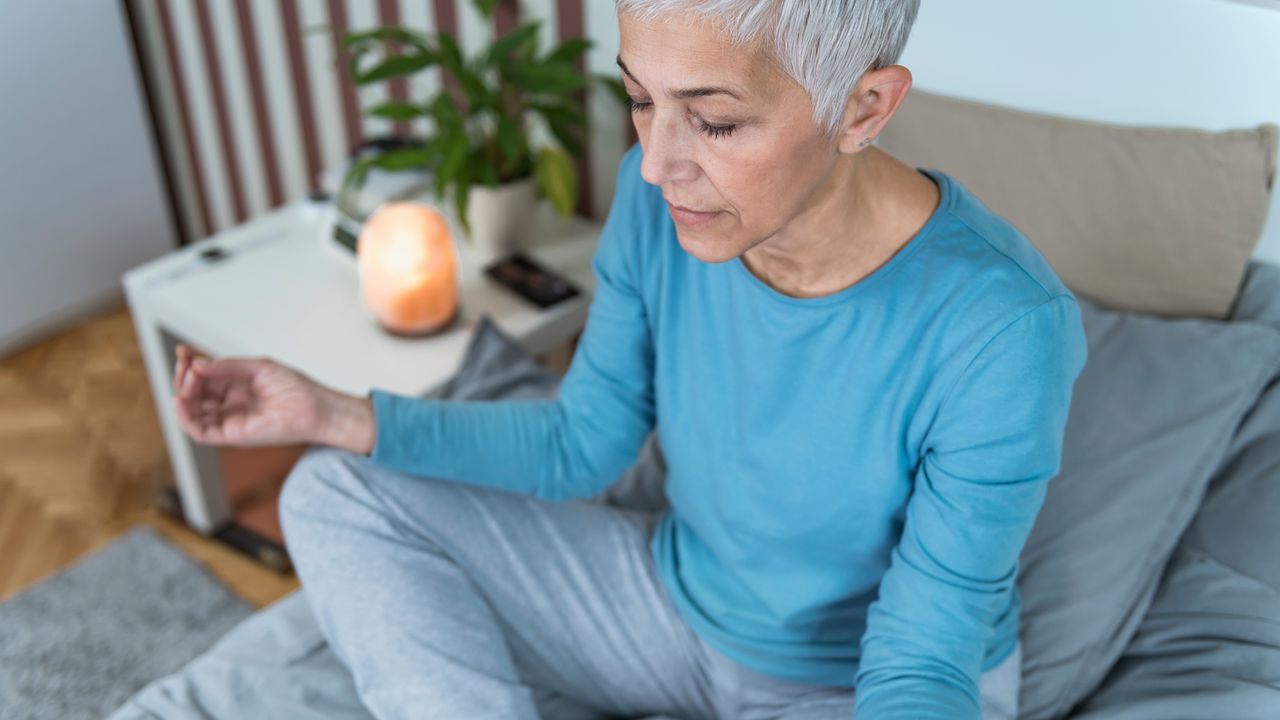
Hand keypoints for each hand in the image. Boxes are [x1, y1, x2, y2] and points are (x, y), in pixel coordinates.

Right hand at [172, 344, 333, 446]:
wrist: (314, 407)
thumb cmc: (293, 387)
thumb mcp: (258, 367)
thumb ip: (227, 367)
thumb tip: (196, 365)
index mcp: (232, 387)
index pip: (200, 377)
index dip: (188, 364)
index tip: (182, 350)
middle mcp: (227, 404)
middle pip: (191, 393)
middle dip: (183, 377)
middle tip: (187, 364)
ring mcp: (227, 420)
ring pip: (190, 412)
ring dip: (182, 395)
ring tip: (189, 379)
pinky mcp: (230, 436)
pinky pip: (199, 431)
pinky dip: (184, 418)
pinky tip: (181, 400)